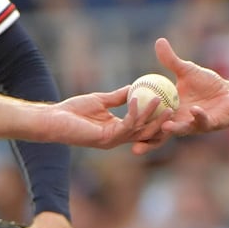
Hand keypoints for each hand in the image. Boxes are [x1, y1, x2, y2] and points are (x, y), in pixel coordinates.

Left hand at [48, 87, 166, 148]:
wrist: (54, 118)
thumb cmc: (73, 110)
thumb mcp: (100, 100)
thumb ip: (118, 97)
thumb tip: (133, 87)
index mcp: (117, 131)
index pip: (142, 127)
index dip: (156, 119)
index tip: (169, 104)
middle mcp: (118, 138)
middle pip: (146, 132)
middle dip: (161, 122)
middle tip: (173, 107)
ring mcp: (113, 140)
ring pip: (138, 129)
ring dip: (150, 114)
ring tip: (160, 99)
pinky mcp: (106, 138)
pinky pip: (125, 125)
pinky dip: (133, 112)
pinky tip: (136, 99)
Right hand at [139, 37, 228, 152]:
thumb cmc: (207, 84)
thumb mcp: (186, 70)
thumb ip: (171, 61)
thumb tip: (159, 41)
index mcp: (169, 110)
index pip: (149, 119)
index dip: (136, 124)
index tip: (120, 125)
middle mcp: (178, 121)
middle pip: (159, 133)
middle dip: (148, 140)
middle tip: (135, 143)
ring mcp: (193, 124)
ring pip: (180, 130)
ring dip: (173, 128)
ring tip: (164, 126)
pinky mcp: (210, 124)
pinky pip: (202, 122)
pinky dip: (198, 116)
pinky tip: (195, 110)